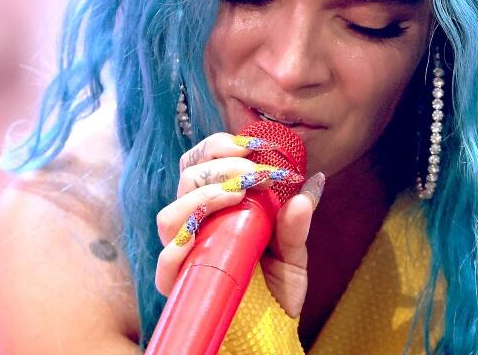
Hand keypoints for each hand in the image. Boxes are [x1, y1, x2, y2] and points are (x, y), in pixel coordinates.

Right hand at [155, 132, 325, 317]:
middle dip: (218, 166)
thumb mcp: (294, 252)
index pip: (201, 164)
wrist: (273, 331)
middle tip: (251, 171)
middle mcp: (196, 226)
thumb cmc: (277, 289)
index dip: (220, 147)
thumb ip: (297, 221)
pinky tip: (196, 237)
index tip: (253, 146)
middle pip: (185, 180)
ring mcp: (186, 254)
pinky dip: (177, 246)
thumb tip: (311, 182)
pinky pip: (166, 263)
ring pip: (170, 215)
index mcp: (217, 208)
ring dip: (201, 197)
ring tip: (235, 193)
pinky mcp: (181, 285)